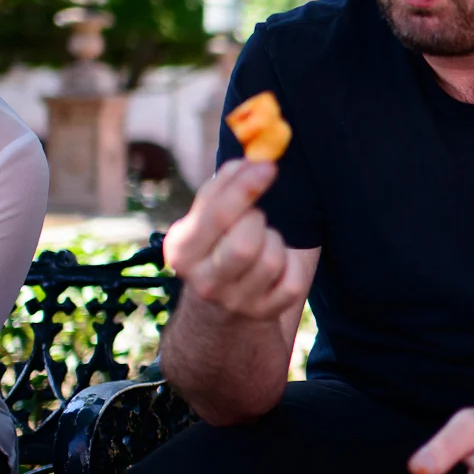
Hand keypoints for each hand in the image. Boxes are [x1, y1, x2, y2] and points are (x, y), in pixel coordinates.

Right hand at [164, 160, 308, 319]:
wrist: (223, 308)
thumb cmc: (219, 247)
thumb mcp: (208, 221)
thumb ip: (223, 189)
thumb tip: (250, 160)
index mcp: (182, 250)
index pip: (216, 216)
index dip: (244, 188)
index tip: (267, 165)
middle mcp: (203, 282)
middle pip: (244, 244)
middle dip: (258, 222)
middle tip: (256, 219)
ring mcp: (234, 302)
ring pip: (271, 260)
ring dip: (275, 242)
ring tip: (264, 243)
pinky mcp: (263, 313)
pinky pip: (292, 282)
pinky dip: (292, 267)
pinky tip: (278, 265)